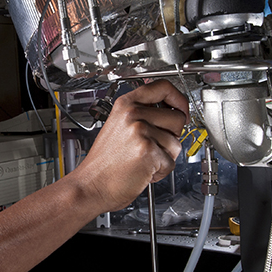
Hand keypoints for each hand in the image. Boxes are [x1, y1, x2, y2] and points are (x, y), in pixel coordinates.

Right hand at [70, 79, 188, 211]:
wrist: (90, 185)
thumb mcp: (119, 125)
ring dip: (165, 157)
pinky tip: (142, 170)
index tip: (181, 109)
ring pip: (176, 143)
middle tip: (154, 146)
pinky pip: (171, 162)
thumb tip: (172, 112)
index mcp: (126, 104)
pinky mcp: (147, 150)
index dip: (179, 99)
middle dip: (173, 135)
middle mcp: (132, 114)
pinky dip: (160, 172)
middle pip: (178, 116)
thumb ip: (142, 114)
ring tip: (143, 160)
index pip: (163, 87)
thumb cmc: (105, 162)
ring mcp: (140, 131)